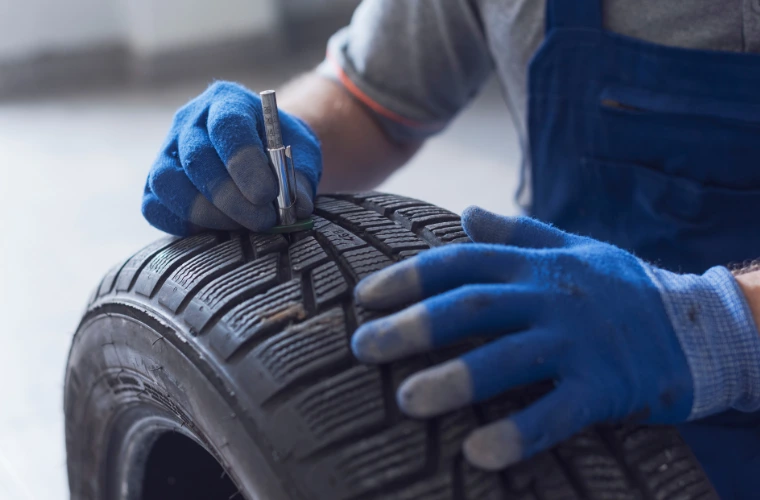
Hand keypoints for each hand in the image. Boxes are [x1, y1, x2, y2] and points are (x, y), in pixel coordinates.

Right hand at [142, 81, 321, 234]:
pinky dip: (183, 224)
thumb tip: (296, 208)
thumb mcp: (301, 156)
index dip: (244, 163)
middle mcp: (190, 121)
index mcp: (228, 101)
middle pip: (197, 157)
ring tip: (241, 226)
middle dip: (231, 197)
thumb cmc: (281, 151)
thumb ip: (299, 179)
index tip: (268, 195)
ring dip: (206, 213)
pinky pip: (154, 207)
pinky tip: (217, 229)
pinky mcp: (156, 183)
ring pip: (167, 182)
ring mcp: (167, 151)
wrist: (261, 153)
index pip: (227, 125)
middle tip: (262, 220)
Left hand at [352, 206, 759, 470]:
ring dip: (454, 380)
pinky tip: (477, 453)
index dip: (409, 278)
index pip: (461, 261)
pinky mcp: (606, 387)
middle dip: (413, 326)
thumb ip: (519, 234)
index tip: (364, 297)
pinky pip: (555, 414)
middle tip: (363, 348)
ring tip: (405, 401)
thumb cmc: (622, 287)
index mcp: (536, 264)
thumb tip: (467, 214)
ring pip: (506, 358)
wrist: (700, 323)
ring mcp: (578, 341)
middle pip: (472, 307)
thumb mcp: (573, 248)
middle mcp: (550, 297)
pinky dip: (517, 433)